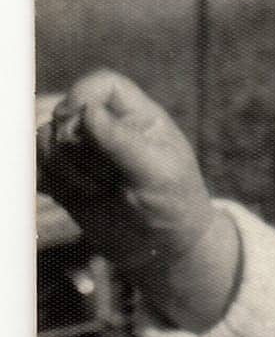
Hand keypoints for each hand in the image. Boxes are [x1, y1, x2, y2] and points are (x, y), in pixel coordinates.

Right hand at [37, 70, 239, 329]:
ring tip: (95, 191)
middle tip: (106, 179)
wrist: (165, 251)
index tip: (82, 121)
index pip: (103, 85)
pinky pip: (37, 167)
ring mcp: (83, 154)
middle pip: (67, 114)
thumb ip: (122, 141)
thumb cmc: (174, 207)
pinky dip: (47, 180)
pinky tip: (73, 197)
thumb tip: (88, 112)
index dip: (84, 95)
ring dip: (64, 168)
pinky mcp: (66, 179)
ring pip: (46, 140)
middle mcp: (107, 128)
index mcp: (138, 116)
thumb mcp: (158, 173)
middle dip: (78, 147)